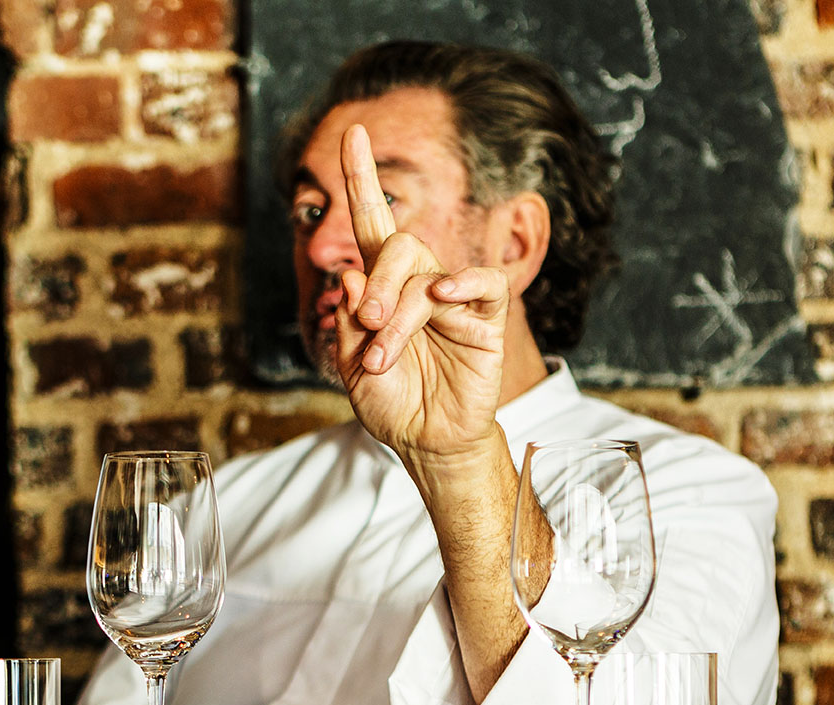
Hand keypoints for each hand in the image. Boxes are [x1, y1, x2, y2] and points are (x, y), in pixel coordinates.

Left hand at [335, 124, 509, 464]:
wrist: (427, 443)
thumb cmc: (392, 403)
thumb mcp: (351, 367)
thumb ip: (348, 321)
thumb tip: (349, 273)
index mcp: (381, 288)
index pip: (372, 223)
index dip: (361, 179)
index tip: (351, 132)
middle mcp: (417, 283)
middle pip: (397, 245)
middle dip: (376, 285)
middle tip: (368, 331)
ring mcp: (453, 298)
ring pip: (427, 273)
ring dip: (400, 316)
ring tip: (384, 358)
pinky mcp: (485, 317)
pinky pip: (480, 282)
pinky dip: (462, 283)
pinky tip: (442, 297)